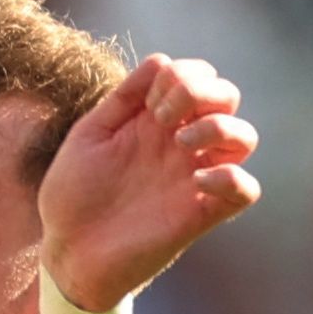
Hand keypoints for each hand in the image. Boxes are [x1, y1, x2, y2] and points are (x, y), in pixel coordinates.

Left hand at [37, 53, 260, 313]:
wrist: (67, 253)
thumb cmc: (73, 195)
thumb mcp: (89, 136)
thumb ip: (123, 99)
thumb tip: (161, 60)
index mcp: (156, 122)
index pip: (200, 76)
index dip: (185, 73)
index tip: (149, 100)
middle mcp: (181, 146)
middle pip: (228, 98)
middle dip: (202, 91)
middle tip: (162, 116)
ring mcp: (193, 177)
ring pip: (245, 137)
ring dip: (220, 127)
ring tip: (180, 143)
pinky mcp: (200, 214)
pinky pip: (246, 190)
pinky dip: (232, 177)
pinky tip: (197, 178)